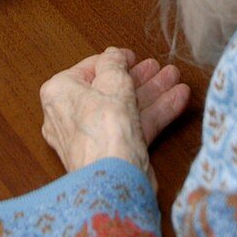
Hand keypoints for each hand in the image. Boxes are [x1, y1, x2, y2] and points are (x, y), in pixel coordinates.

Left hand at [40, 47, 190, 187]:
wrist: (113, 180)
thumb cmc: (105, 126)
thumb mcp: (114, 81)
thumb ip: (114, 62)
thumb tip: (113, 55)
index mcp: (59, 93)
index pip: (89, 69)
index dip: (115, 61)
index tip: (134, 57)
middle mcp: (68, 116)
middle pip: (110, 90)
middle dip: (139, 78)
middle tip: (159, 69)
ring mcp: (90, 138)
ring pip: (124, 109)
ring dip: (152, 93)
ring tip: (175, 80)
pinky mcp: (109, 154)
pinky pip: (131, 127)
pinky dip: (153, 113)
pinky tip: (177, 99)